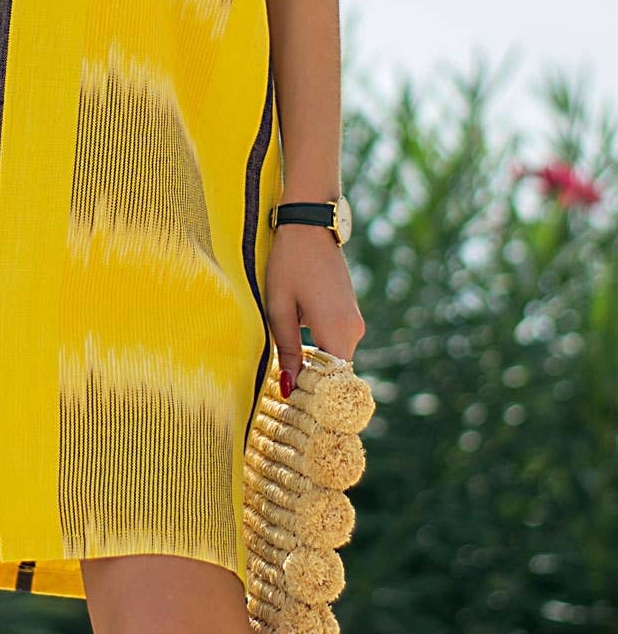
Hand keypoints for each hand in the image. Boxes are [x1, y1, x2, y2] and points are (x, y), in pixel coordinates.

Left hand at [265, 223, 364, 394]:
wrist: (309, 225)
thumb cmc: (288, 263)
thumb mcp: (279, 307)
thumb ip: (288, 350)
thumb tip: (290, 389)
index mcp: (337, 330)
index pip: (332, 382)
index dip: (314, 397)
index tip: (295, 409)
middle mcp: (353, 329)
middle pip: (335, 372)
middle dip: (313, 385)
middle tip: (286, 397)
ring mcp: (355, 320)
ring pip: (336, 357)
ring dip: (316, 367)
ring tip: (288, 377)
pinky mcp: (351, 311)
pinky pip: (337, 342)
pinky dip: (321, 351)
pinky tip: (298, 352)